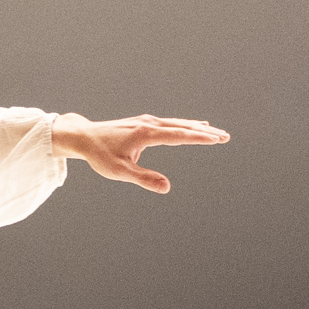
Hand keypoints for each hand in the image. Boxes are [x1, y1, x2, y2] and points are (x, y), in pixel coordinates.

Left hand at [53, 114, 229, 193]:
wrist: (82, 137)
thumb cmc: (99, 155)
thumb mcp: (119, 171)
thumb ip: (144, 178)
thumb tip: (167, 187)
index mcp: (145, 134)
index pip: (178, 135)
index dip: (199, 138)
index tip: (217, 139)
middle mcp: (148, 124)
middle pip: (182, 127)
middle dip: (204, 132)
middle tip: (226, 137)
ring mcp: (146, 121)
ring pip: (176, 123)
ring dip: (196, 128)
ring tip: (216, 133)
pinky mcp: (142, 123)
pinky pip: (169, 123)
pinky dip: (184, 125)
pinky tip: (192, 126)